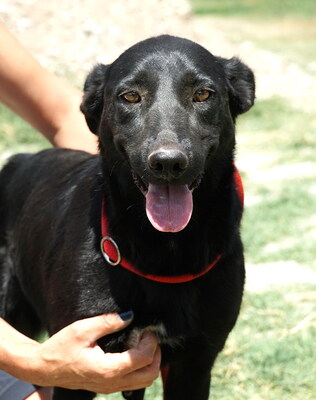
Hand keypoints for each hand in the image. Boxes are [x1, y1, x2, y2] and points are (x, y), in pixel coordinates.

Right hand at [18, 314, 160, 392]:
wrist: (44, 367)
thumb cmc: (61, 347)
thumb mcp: (83, 329)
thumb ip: (108, 322)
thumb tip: (130, 316)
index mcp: (108, 369)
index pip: (143, 359)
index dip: (150, 342)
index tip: (147, 329)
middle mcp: (112, 383)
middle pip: (150, 375)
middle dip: (156, 354)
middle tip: (149, 336)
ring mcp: (110, 387)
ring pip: (144, 381)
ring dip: (150, 362)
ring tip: (142, 343)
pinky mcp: (107, 386)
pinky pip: (133, 382)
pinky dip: (140, 368)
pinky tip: (132, 351)